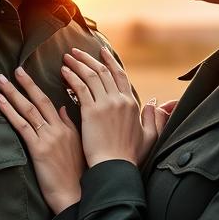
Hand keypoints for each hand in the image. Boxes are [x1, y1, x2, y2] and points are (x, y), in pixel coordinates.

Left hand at [0, 67, 84, 213]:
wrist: (75, 195)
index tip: (28, 76)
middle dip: (25, 83)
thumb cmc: (76, 176)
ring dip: (13, 93)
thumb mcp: (78, 146)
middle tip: (14, 69)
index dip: (38, 88)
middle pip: (39, 100)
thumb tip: (62, 109)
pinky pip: (22, 125)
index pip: (50, 102)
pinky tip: (0, 101)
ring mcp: (49, 138)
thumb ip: (70, 126)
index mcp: (68, 128)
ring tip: (1, 80)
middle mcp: (58, 129)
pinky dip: (10, 111)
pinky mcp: (39, 149)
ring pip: (29, 110)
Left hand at [61, 46, 163, 166]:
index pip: (120, 75)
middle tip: (76, 51)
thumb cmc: (130, 156)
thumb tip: (154, 102)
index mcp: (131, 104)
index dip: (110, 61)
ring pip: (91, 76)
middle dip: (89, 58)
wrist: (115, 168)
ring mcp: (105, 105)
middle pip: (103, 71)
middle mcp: (119, 100)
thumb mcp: (149, 136)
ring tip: (67, 57)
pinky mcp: (91, 112)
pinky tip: (64, 72)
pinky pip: (80, 88)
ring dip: (78, 64)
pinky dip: (72, 77)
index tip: (101, 51)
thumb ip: (153, 117)